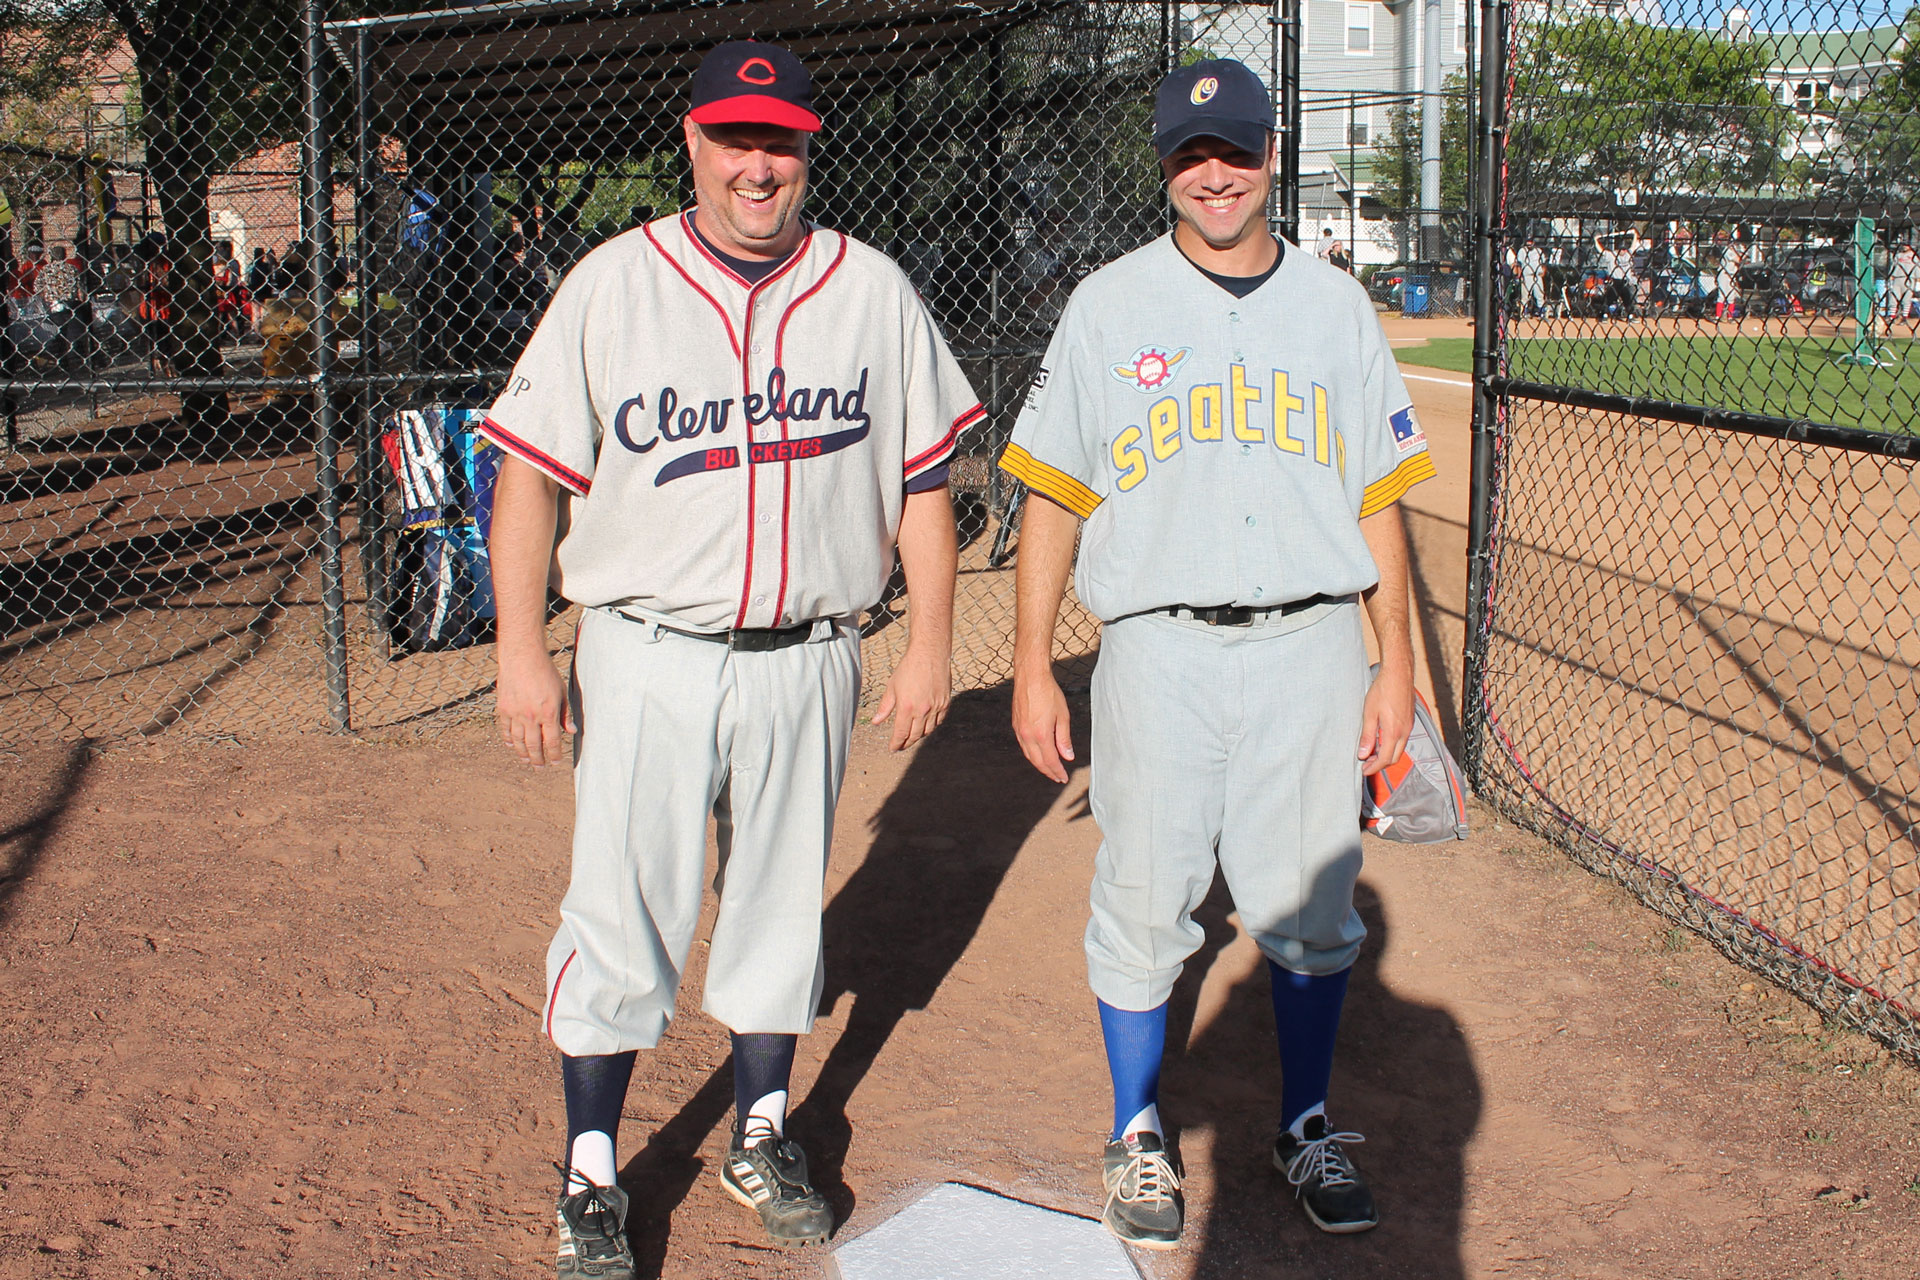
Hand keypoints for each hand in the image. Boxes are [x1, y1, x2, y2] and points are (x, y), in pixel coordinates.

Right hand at [496, 648, 572, 766]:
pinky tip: (511, 746)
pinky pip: (505, 729)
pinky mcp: (503, 708)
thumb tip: (571, 732)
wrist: (522, 657)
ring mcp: (515, 713)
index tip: (556, 762)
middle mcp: (531, 716)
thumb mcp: (561, 691)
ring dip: (522, 753)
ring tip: (526, 761)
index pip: (553, 741)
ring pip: (518, 741)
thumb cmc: (545, 672)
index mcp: (549, 712)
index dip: (555, 754)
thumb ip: (566, 713)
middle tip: (540, 767)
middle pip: (534, 745)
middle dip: (538, 759)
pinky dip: (508, 740)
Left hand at [873, 642, 949, 751]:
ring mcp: (936, 707)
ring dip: (919, 736)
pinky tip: (926, 725)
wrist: (929, 655)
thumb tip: (876, 722)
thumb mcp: (892, 687)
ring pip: (928, 730)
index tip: (893, 748)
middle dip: (907, 743)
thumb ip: (884, 707)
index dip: (896, 743)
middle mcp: (922, 710)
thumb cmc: (908, 668)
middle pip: (915, 736)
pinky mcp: (945, 703)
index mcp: (906, 708)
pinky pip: (939, 721)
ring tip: (912, 736)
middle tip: (901, 746)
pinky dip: (932, 726)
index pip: (901, 733)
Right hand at [1012, 672, 1073, 783]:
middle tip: (1057, 777)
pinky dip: (1031, 753)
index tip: (1063, 777)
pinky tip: (1038, 753)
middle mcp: (1027, 735)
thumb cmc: (1048, 692)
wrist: (1030, 676)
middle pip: (1038, 761)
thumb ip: (1064, 738)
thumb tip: (1067, 756)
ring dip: (1039, 764)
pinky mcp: (1016, 724)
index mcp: (1041, 734)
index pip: (1050, 760)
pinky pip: (1023, 745)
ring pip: (1029, 754)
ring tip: (1049, 768)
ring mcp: (1019, 730)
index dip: (1057, 771)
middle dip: (1048, 771)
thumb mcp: (1063, 716)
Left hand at [1357, 664, 1414, 776]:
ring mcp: (1409, 726)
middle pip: (1394, 758)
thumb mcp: (1369, 713)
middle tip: (1366, 765)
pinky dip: (1391, 745)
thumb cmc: (1383, 690)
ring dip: (1386, 755)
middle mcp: (1404, 732)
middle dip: (1380, 764)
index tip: (1364, 770)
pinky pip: (1402, 740)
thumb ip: (1367, 736)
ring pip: (1399, 749)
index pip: (1385, 759)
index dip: (1374, 768)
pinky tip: (1381, 741)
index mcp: (1394, 732)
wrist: (1398, 673)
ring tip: (1371, 754)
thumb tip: (1363, 754)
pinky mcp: (1409, 721)